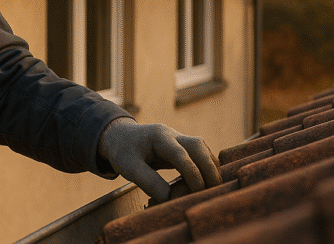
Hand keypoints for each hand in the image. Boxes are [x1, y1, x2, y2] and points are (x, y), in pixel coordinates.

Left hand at [98, 118, 220, 202]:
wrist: (119, 136)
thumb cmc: (123, 151)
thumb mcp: (129, 168)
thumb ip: (149, 182)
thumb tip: (170, 199)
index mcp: (158, 137)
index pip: (180, 153)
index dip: (191, 172)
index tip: (197, 190)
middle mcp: (172, 134)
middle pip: (198, 146)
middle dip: (209, 167)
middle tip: (215, 189)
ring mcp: (178, 138)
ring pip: (202, 148)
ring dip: (211, 166)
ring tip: (214, 188)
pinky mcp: (181, 146)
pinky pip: (200, 153)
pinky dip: (207, 165)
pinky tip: (208, 181)